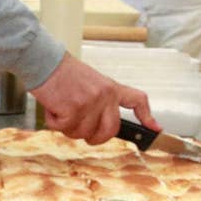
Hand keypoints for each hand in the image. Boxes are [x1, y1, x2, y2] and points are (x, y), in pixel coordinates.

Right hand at [30, 54, 158, 143]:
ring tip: (61, 109)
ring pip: (83, 134)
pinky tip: (53, 108)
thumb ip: (100, 101)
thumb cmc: (63, 73)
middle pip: (110, 130)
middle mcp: (104, 96)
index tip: (155, 128)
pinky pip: (64, 130)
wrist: (45, 62)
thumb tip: (99, 125)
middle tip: (81, 131)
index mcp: (110, 88)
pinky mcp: (73, 110)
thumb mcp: (91, 82)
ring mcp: (90, 103)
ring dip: (68, 128)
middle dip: (95, 138)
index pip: (136, 100)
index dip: (147, 116)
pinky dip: (54, 123)